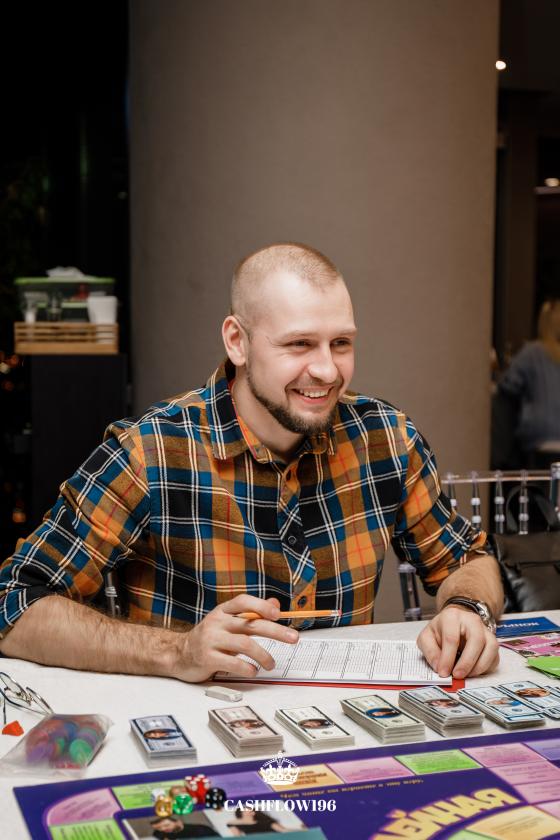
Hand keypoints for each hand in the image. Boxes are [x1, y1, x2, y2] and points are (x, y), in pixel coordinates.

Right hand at [172, 595, 298, 682]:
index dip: (262, 605)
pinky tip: (253, 671)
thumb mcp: (228, 622)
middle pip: (250, 624)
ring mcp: (211, 640)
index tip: (278, 613)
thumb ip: (251, 614)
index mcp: (223, 611)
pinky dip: (247, 668)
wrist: (179, 654)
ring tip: (271, 664)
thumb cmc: (210, 638)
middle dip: (275, 631)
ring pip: (244, 644)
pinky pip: (232, 662)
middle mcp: (217, 622)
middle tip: (293, 638)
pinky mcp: (207, 658)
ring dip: (263, 655)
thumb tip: (275, 603)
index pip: (243, 602)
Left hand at [417, 606, 498, 678]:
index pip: (452, 638)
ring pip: (491, 647)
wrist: (455, 622)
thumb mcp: (427, 637)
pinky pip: (495, 656)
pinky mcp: (492, 642)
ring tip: (467, 675)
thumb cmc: (441, 630)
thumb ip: (430, 651)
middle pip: (476, 640)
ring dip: (480, 666)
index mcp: (452, 617)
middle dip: (467, 662)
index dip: (447, 658)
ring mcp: (485, 630)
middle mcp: (472, 621)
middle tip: (457, 676)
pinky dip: (486, 668)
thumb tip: (439, 667)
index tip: (443, 672)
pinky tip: (474, 672)